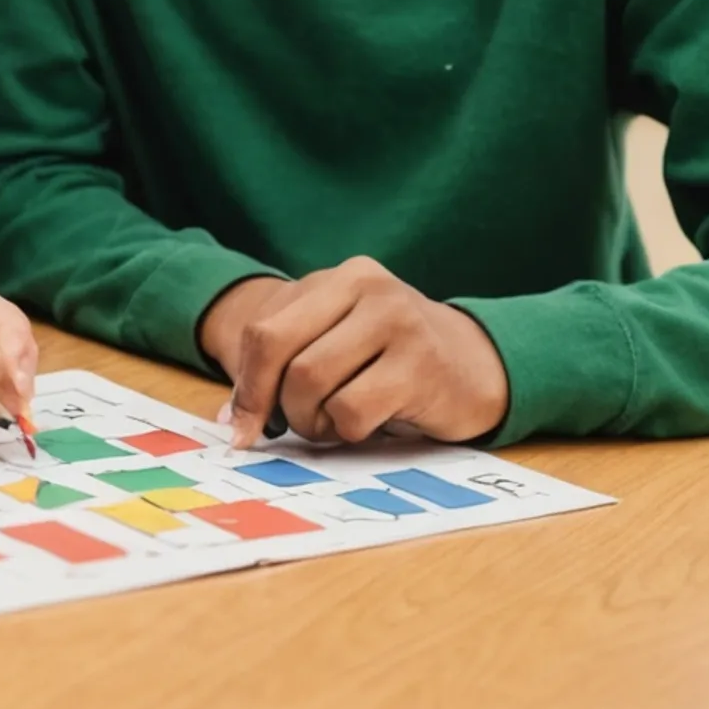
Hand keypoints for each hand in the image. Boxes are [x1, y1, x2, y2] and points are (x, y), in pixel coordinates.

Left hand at [203, 258, 510, 447]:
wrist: (477, 366)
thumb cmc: (391, 361)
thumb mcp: (339, 342)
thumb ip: (285, 365)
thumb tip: (232, 421)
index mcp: (340, 278)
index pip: (263, 330)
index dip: (246, 384)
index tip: (240, 426)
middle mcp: (368, 289)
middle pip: (280, 353)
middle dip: (272, 403)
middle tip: (287, 428)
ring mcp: (398, 322)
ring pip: (311, 382)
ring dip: (312, 421)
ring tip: (334, 423)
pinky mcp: (421, 366)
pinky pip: (352, 411)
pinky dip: (347, 430)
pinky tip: (368, 424)